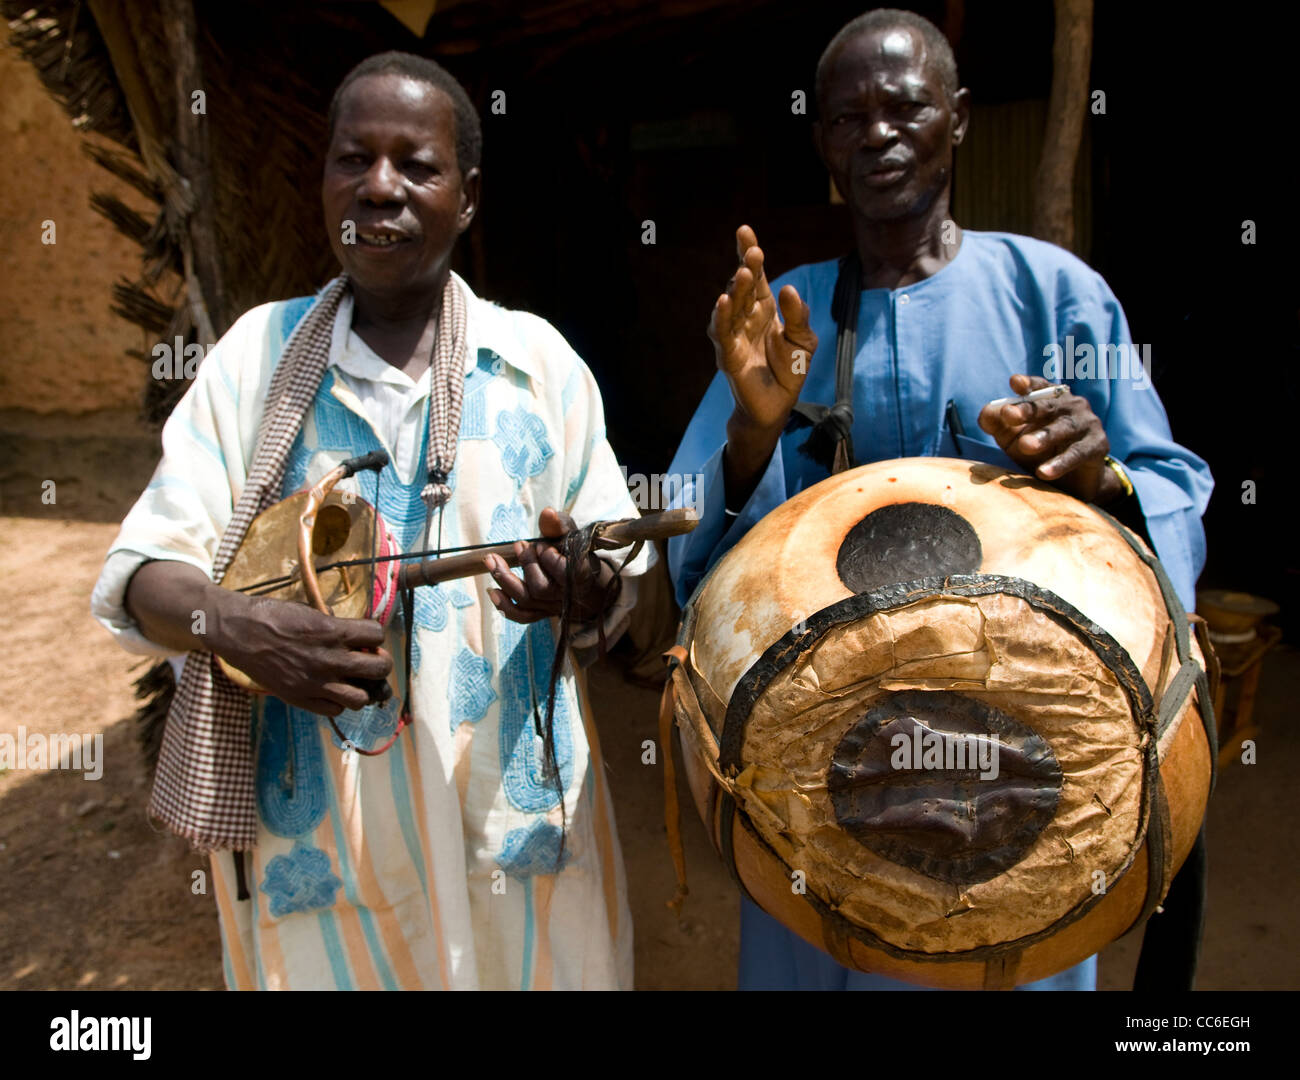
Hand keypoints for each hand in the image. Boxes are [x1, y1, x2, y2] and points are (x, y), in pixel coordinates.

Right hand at [213, 593, 391, 716]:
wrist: (239, 632)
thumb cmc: (272, 615)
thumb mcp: (309, 610)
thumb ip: (334, 624)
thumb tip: (354, 635)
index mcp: (334, 631)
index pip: (378, 635)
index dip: (374, 636)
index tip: (366, 639)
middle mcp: (330, 659)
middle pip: (379, 669)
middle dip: (379, 664)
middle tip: (368, 661)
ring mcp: (316, 682)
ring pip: (361, 699)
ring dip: (361, 689)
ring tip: (351, 681)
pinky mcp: (300, 698)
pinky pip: (334, 711)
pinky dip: (337, 703)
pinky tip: (330, 691)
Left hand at [485, 507, 611, 623]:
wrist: (586, 579)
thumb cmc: (576, 553)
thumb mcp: (572, 535)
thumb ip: (559, 525)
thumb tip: (547, 512)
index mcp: (580, 575)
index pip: (563, 571)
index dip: (548, 556)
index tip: (541, 544)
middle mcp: (566, 596)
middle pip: (540, 587)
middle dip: (526, 564)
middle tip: (519, 545)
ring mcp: (552, 606)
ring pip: (527, 600)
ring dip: (505, 580)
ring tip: (491, 560)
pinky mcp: (541, 612)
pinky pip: (522, 616)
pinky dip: (505, 607)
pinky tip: (492, 591)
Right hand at [710, 225, 818, 434]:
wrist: (777, 405)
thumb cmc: (789, 369)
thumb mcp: (803, 340)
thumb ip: (797, 316)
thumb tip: (787, 288)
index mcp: (765, 308)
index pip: (757, 276)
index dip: (749, 254)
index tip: (744, 231)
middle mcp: (746, 317)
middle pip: (743, 287)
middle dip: (746, 268)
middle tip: (752, 254)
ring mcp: (734, 335)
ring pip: (731, 307)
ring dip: (735, 290)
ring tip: (743, 275)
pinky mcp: (728, 355)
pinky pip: (721, 332)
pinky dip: (721, 316)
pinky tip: (724, 300)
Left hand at [977, 374, 1119, 502]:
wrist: (1071, 480)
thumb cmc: (1038, 451)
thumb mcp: (1012, 437)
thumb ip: (997, 423)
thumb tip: (985, 414)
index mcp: (1050, 398)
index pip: (1039, 386)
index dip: (1028, 384)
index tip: (1014, 382)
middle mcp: (1071, 406)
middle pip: (1048, 405)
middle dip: (1028, 409)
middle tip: (1009, 415)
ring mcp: (1087, 423)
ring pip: (1064, 428)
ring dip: (1044, 436)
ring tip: (1025, 446)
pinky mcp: (1097, 446)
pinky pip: (1077, 453)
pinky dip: (1060, 462)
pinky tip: (1043, 472)